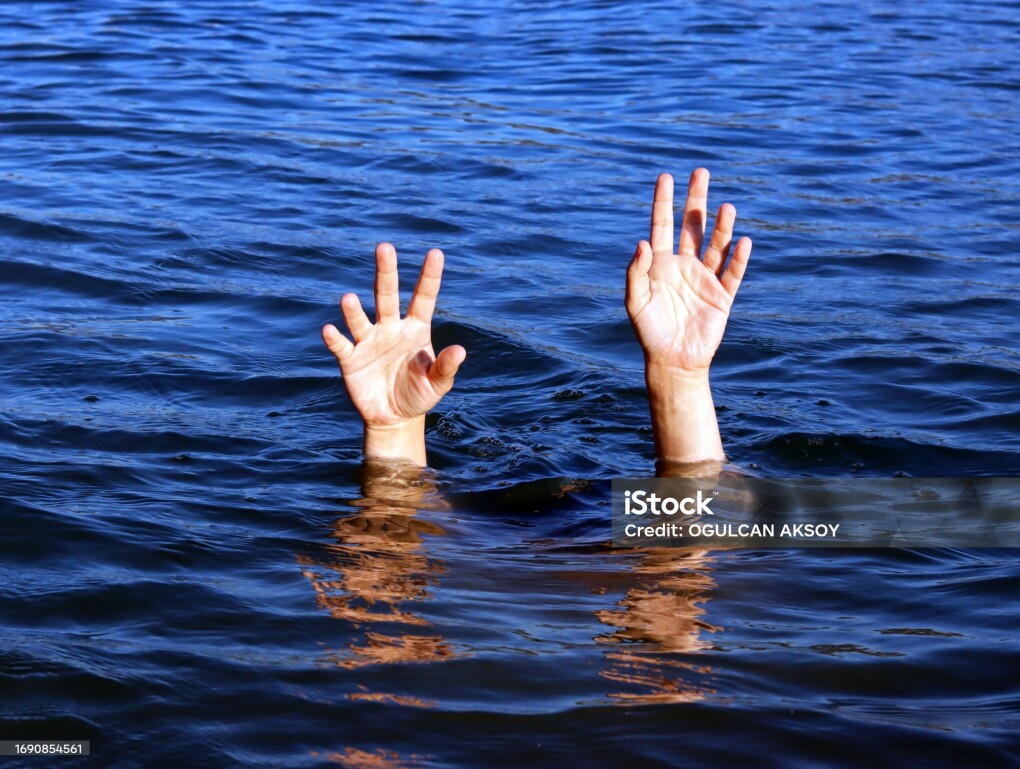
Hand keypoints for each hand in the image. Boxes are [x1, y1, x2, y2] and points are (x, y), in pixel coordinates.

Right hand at [322, 242, 465, 463]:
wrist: (394, 417)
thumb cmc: (418, 394)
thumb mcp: (438, 384)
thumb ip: (446, 367)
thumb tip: (460, 350)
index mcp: (415, 329)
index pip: (423, 298)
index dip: (429, 276)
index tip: (436, 253)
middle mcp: (390, 328)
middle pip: (386, 295)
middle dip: (386, 272)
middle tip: (385, 247)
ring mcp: (368, 341)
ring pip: (360, 319)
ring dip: (354, 310)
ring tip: (349, 299)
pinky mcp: (350, 360)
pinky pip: (342, 346)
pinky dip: (335, 339)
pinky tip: (330, 331)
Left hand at [626, 169, 750, 376]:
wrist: (672, 360)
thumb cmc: (649, 331)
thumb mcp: (635, 302)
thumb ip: (636, 272)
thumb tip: (642, 242)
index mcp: (660, 264)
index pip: (662, 226)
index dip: (664, 202)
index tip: (666, 177)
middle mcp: (684, 265)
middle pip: (692, 226)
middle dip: (696, 200)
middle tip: (701, 172)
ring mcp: (704, 279)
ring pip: (715, 246)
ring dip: (721, 226)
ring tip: (726, 206)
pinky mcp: (722, 296)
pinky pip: (732, 273)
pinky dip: (738, 258)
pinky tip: (743, 241)